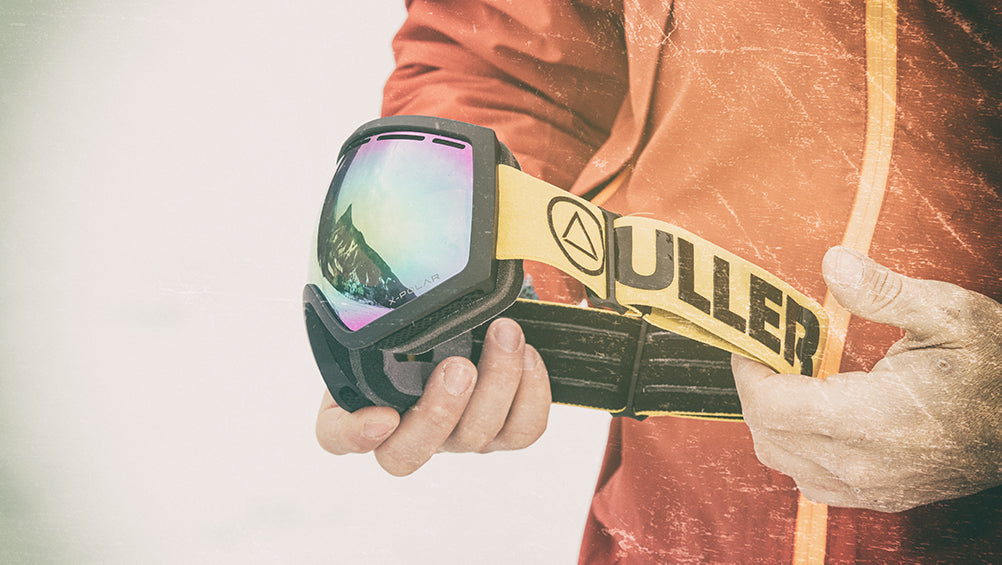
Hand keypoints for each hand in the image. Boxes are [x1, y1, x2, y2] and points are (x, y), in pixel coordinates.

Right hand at [315, 318, 550, 475]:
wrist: (472, 312)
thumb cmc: (421, 308)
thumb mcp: (391, 299)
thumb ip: (381, 299)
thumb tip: (396, 262)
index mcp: (360, 399)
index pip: (337, 436)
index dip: (355, 436)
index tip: (382, 415)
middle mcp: (406, 429)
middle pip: (408, 455)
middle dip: (439, 412)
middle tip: (458, 366)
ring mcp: (454, 435)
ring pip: (474, 437)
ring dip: (495, 384)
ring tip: (505, 335)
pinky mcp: (500, 431)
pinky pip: (521, 431)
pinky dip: (531, 394)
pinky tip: (527, 355)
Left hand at [733, 246, 1001, 511]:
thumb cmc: (998, 367)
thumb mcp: (947, 313)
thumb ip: (882, 291)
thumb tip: (832, 264)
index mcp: (872, 418)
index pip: (771, 408)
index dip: (749, 373)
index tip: (753, 345)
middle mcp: (863, 463)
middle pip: (767, 437)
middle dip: (756, 392)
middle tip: (769, 356)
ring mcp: (872, 487)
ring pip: (784, 463)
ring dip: (772, 423)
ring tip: (790, 382)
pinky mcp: (881, 496)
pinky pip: (812, 481)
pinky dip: (796, 450)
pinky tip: (814, 417)